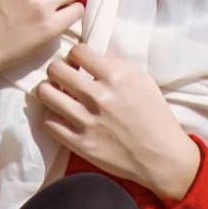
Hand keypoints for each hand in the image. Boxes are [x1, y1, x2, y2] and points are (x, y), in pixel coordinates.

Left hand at [31, 41, 201, 201]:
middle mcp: (99, 97)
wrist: (162, 157)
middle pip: (55, 70)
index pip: (78, 51)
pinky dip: (52, 117)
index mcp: (117, 78)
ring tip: (58, 95)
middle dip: (57, 70)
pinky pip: (49, 122)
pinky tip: (62, 116)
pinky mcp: (80, 143)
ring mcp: (87, 121)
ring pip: (45, 94)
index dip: (75, 55)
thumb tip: (91, 56)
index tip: (78, 63)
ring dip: (49, 91)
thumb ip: (116, 66)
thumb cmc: (155, 117)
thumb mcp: (143, 82)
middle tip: (63, 78)